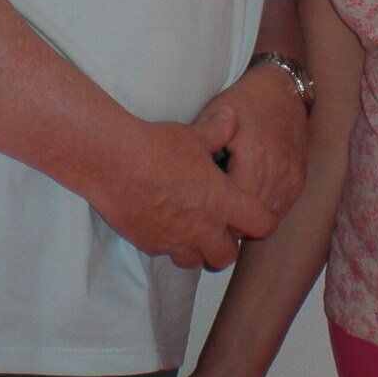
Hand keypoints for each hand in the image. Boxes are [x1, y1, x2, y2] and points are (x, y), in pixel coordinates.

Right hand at [88, 109, 275, 269]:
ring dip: (197, 250)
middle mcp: (202, 228)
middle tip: (219, 229)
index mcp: (222, 202)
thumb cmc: (158, 146)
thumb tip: (231, 115)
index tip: (253, 214)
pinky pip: (166, 253)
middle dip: (227, 246)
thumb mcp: (194, 135)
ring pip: (196, 261)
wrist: (115, 162)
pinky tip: (163, 224)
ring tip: (190, 230)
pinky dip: (169, 244)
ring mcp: (175, 240)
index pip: (261, 225)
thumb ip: (218, 130)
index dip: (262, 221)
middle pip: (228, 257)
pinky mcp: (150, 244)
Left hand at [197, 62, 307, 218]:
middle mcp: (276, 170)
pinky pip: (282, 208)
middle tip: (210, 219)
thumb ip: (200, 145)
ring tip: (228, 214)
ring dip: (249, 220)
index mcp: (253, 156)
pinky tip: (249, 205)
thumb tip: (179, 173)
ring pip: (268, 217)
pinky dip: (265, 211)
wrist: (283, 88)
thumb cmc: (244, 101)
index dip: (215, 213)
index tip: (200, 213)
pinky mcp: (299, 178)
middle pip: (251, 217)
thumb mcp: (214, 115)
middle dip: (230, 221)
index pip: (234, 206)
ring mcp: (291, 176)